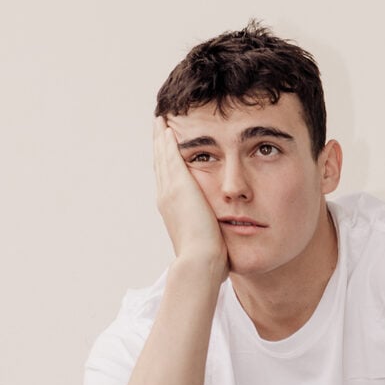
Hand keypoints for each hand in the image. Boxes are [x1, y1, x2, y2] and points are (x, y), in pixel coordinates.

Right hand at [153, 117, 227, 281]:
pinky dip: (167, 141)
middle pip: (161, 164)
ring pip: (163, 157)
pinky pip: (171, 156)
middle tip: (159, 126)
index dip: (167, 163)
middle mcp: (167, 198)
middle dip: (161, 145)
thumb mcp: (211, 241)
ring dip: (161, 138)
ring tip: (161, 121)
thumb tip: (225, 240)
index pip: (169, 180)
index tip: (167, 149)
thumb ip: (214, 232)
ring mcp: (170, 190)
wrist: (200, 263)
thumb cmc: (209, 260)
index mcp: (174, 210)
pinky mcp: (179, 185)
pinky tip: (169, 127)